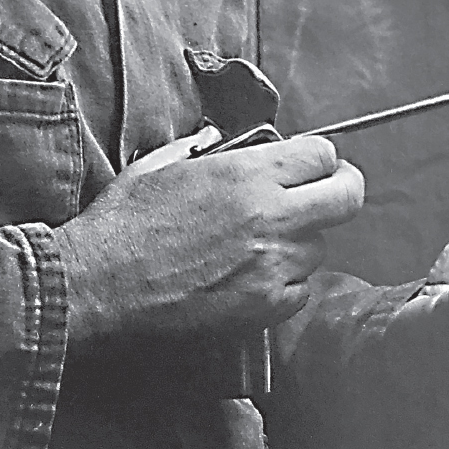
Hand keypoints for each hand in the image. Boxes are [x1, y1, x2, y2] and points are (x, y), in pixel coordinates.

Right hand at [52, 131, 363, 347]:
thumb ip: (202, 147)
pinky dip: (287, 282)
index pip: (323, 154)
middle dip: (340, 189)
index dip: (318, 157)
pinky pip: (302, 289)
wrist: (100, 283)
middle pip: (347, 197)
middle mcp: (270, 216)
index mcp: (247, 173)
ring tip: (265, 242)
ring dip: (303, 241)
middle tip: (324, 193)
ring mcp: (272, 265)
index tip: (310, 165)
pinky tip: (253, 275)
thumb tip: (221, 141)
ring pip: (321, 247)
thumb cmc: (124, 222)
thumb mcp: (160, 163)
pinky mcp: (265, 307)